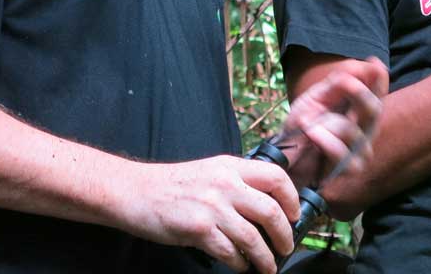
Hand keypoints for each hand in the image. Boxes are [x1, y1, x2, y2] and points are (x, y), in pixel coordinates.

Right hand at [114, 155, 299, 273]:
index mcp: (232, 166)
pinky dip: (240, 264)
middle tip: (287, 246)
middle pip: (270, 211)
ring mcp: (212, 207)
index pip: (276, 177)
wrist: (136, 191)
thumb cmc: (174, 184)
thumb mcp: (212, 170)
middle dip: (284, 234)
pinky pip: (229, 252)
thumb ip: (238, 181)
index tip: (294, 214)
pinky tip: (243, 267)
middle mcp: (226, 184)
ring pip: (253, 238)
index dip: (291, 198)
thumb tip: (267, 203)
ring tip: (269, 266)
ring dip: (265, 257)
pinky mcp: (198, 230)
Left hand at [273, 56, 386, 188]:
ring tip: (307, 123)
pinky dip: (323, 140)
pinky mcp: (352, 168)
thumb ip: (337, 83)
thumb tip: (361, 65)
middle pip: (374, 109)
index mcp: (358, 111)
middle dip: (360, 93)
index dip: (379, 78)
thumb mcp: (315, 99)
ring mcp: (361, 151)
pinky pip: (342, 150)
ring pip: (351, 129)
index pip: (376, 94)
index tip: (374, 61)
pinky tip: (311, 134)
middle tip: (346, 84)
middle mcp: (365, 130)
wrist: (284, 159)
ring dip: (325, 123)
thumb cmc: (301, 129)